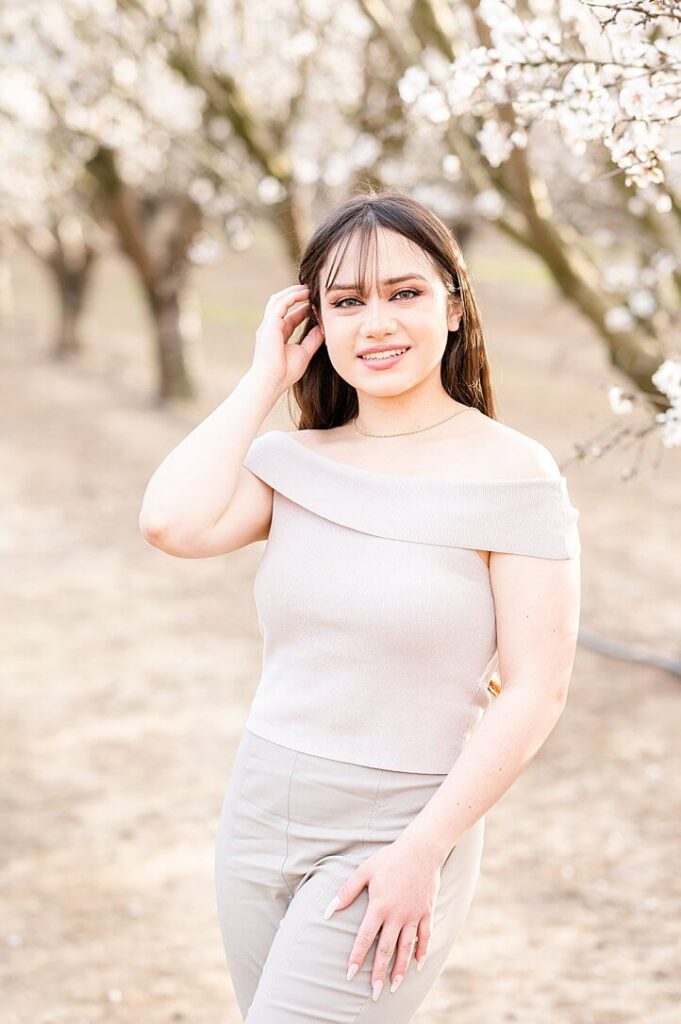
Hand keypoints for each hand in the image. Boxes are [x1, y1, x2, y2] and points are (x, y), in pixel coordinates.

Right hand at [250, 284, 324, 393]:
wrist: (272, 381)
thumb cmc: (285, 372)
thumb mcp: (304, 352)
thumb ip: (313, 339)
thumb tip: (323, 327)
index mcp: (278, 334)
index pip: (289, 316)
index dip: (302, 309)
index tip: (316, 305)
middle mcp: (271, 327)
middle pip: (281, 304)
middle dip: (295, 295)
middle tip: (311, 290)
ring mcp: (268, 325)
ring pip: (278, 300)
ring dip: (293, 292)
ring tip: (307, 288)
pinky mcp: (269, 325)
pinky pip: (280, 304)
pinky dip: (292, 296)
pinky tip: (303, 293)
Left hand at [323, 835, 442, 1000]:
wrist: (421, 849)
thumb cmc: (390, 858)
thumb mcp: (365, 871)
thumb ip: (347, 891)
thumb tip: (328, 910)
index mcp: (379, 906)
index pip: (365, 937)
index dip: (357, 957)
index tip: (350, 974)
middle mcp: (397, 915)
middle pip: (386, 949)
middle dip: (380, 973)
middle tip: (375, 993)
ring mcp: (413, 915)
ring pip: (406, 948)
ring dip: (400, 969)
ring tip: (394, 986)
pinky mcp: (426, 912)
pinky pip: (425, 936)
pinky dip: (422, 951)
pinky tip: (417, 965)